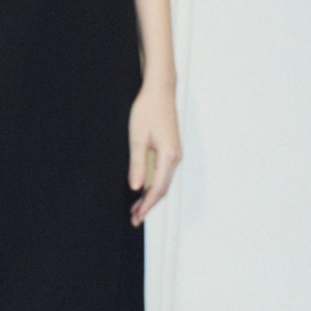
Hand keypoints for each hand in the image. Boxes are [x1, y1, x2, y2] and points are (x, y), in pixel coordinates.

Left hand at [128, 79, 181, 225]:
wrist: (160, 91)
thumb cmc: (147, 110)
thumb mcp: (137, 137)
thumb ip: (137, 164)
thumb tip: (136, 187)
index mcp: (169, 156)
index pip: (157, 188)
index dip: (146, 205)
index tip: (136, 217)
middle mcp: (175, 157)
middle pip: (162, 188)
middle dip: (148, 205)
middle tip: (134, 218)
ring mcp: (175, 154)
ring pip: (163, 182)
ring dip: (150, 196)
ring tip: (136, 208)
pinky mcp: (171, 149)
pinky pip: (163, 173)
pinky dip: (153, 184)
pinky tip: (143, 188)